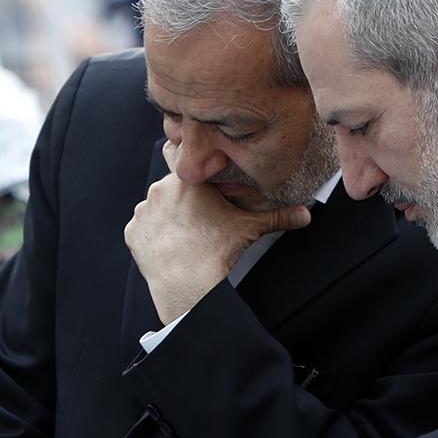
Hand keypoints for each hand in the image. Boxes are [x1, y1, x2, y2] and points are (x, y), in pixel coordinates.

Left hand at [123, 142, 310, 324]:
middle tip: (198, 216)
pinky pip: (142, 228)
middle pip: (170, 185)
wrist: (188, 284)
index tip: (195, 177)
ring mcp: (143, 211)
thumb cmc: (217, 251)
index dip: (188, 163)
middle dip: (182, 197)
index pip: (178, 153)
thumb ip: (277, 216)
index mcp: (186, 179)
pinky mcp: (132, 232)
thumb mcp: (250, 228)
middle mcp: (159, 188)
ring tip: (184, 234)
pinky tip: (169, 245)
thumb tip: (305, 214)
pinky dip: (153, 234)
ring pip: (155, 206)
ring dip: (166, 215)